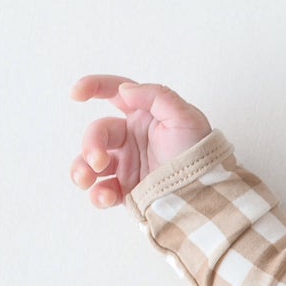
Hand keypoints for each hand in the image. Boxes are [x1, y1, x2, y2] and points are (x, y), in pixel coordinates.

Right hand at [68, 75, 212, 208]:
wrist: (209, 194)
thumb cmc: (201, 154)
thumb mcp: (186, 117)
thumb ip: (156, 96)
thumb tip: (125, 90)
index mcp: (144, 117)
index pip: (114, 93)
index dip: (94, 87)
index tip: (75, 94)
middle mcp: (132, 139)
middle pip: (98, 133)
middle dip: (91, 144)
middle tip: (98, 160)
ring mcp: (128, 165)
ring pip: (91, 163)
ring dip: (81, 169)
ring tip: (86, 179)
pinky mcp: (128, 191)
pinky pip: (103, 190)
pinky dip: (97, 194)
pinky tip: (105, 197)